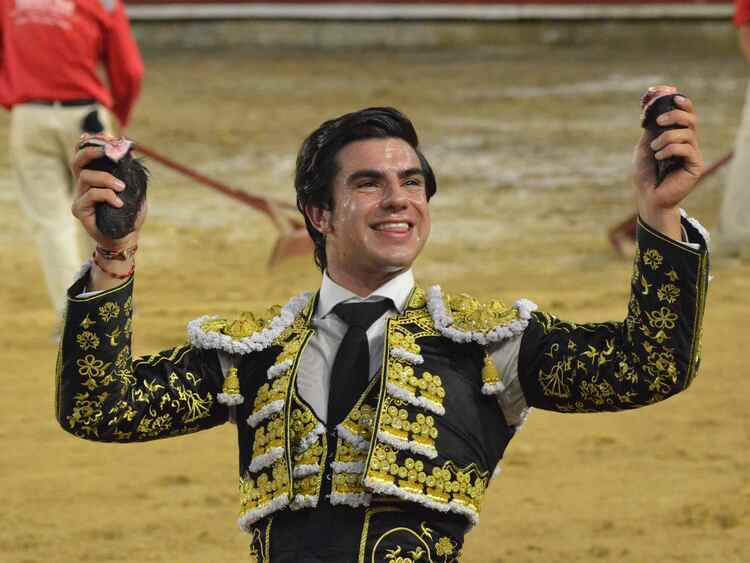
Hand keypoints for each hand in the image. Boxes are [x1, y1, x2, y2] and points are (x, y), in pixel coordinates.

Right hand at [70, 133, 146, 248]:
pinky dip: (107, 195)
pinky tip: (119, 203)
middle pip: (78, 160)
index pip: (85, 154)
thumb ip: (128, 172)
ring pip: (86, 176)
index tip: (107, 136)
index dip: (92, 142)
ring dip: (106, 178)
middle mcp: (83, 184)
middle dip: (93, 151)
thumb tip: (127, 151)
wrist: (127, 237)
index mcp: (94, 177)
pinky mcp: (79, 210)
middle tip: (109, 152)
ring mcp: (79, 197)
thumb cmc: (130, 213)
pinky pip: (91, 195)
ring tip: (122, 187)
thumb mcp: (133, 189)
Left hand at [632, 95, 703, 239]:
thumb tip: (652, 102)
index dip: (675, 99)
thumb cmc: (645, 172)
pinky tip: (660, 158)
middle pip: (690, 117)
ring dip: (667, 137)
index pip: (682, 111)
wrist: (647, 196)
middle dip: (674, 114)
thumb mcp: (644, 144)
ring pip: (687, 132)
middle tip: (658, 121)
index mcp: (674, 133)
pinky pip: (686, 148)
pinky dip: (670, 149)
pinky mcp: (694, 164)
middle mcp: (686, 140)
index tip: (663, 92)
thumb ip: (651, 126)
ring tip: (654, 148)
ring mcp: (691, 152)